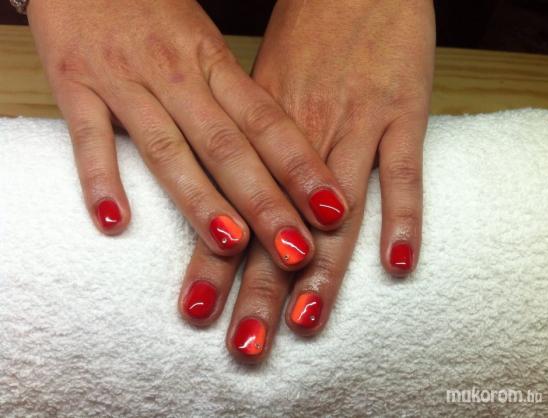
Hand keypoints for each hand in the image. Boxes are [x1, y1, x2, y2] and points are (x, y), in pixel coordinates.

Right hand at [27, 0, 348, 269]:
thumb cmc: (156, 9)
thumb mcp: (205, 45)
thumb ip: (234, 100)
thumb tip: (279, 157)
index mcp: (215, 64)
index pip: (268, 123)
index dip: (302, 169)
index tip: (334, 213)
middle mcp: (176, 76)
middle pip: (228, 146)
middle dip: (266, 203)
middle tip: (298, 251)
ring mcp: (124, 80)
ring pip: (167, 147)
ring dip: (200, 199)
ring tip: (231, 246)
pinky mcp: (74, 84)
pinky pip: (87, 135)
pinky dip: (99, 177)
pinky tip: (115, 222)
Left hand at [178, 0, 434, 361]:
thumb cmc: (306, 33)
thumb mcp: (260, 86)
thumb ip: (246, 144)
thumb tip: (227, 194)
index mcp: (259, 130)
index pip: (232, 209)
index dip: (212, 262)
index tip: (195, 312)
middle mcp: (303, 135)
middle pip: (276, 223)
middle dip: (257, 288)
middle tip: (245, 343)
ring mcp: (355, 124)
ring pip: (336, 209)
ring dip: (320, 269)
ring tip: (303, 323)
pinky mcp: (403, 110)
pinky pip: (405, 171)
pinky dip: (404, 216)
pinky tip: (399, 262)